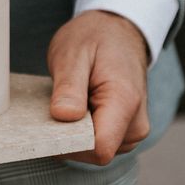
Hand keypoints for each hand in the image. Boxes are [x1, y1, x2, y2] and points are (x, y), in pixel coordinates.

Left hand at [47, 10, 149, 165]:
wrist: (118, 31)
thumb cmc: (95, 38)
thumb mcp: (73, 53)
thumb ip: (69, 87)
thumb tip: (63, 116)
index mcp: (125, 102)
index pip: (99, 148)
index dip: (69, 144)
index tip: (49, 125)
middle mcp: (135, 123)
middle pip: (95, 153)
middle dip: (69, 137)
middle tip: (57, 104)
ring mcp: (132, 130)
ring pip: (94, 152)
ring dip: (74, 133)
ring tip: (70, 101)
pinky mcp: (123, 132)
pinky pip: (97, 144)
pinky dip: (80, 132)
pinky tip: (75, 109)